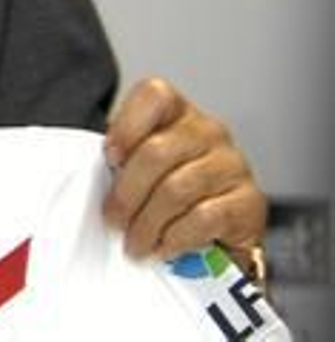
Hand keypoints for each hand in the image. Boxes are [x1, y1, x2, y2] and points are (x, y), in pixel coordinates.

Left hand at [102, 77, 265, 262]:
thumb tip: (92, 180)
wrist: (219, 236)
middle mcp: (208, 132)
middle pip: (156, 152)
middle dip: (127, 194)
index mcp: (177, 114)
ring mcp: (233, 165)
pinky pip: (203, 217)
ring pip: (176, 189)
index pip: (154, 95)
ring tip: (136, 243)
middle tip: (114, 221)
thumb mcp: (141, 171)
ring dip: (147, 224)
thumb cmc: (170, 196)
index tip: (110, 157)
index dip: (126, 125)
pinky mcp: (250, 202)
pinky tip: (165, 247)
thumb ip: (121, 163)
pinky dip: (176, 237)